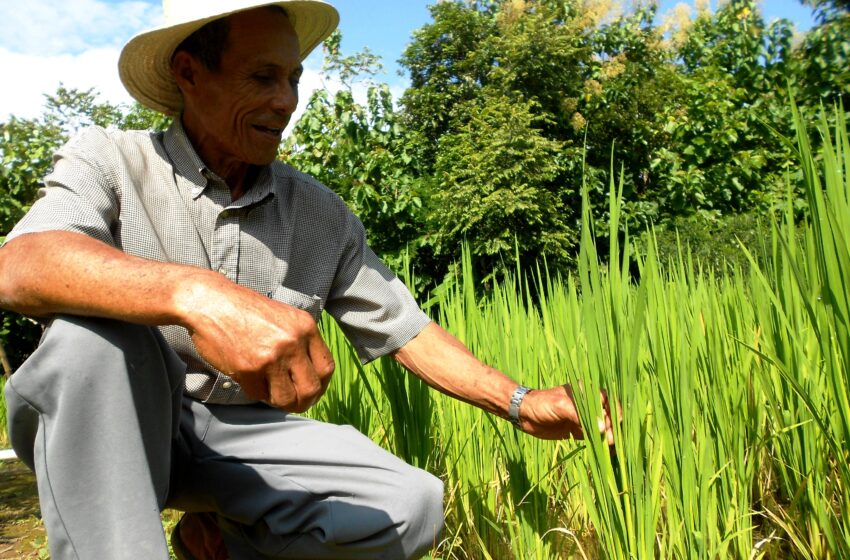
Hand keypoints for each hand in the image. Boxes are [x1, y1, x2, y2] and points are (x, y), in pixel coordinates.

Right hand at [182, 275, 334, 411]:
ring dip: (279, 401)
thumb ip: (301, 341)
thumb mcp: (285, 317)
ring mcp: (271, 357)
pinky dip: (256, 392)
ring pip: (286, 399)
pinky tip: (250, 379)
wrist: (211, 301)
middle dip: (304, 402)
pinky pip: (259, 395)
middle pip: (311, 389)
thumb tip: (311, 375)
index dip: (321, 385)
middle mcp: (292, 342)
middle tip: (294, 403)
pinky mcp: (248, 369)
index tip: (313, 391)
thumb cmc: (246, 310)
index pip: (326, 368)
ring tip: (270, 391)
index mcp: (305, 327)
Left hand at [518, 385, 616, 444]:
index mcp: (584, 392)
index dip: (613, 412)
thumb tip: (602, 427)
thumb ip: (579, 416)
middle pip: (607, 416)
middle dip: (612, 428)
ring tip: (613, 450)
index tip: (615, 424)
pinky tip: (605, 452)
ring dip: (608, 438)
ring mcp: (583, 418)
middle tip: (612, 441)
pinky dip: (599, 444)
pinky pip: (593, 437)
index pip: (606, 400)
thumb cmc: (542, 404)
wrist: (524, 415)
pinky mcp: (578, 430)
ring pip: (602, 428)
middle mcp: (586, 405)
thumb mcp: (560, 406)